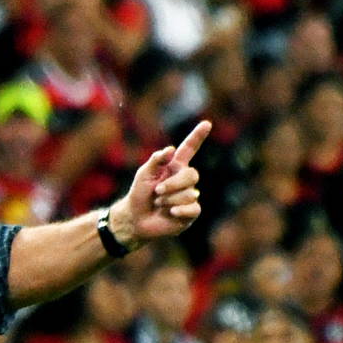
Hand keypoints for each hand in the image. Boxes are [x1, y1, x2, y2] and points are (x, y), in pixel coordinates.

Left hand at [113, 121, 210, 243]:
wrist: (136, 219)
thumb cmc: (139, 194)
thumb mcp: (144, 174)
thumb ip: (156, 160)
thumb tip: (170, 149)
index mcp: (175, 166)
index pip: (189, 148)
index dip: (198, 136)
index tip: (207, 123)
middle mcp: (185, 179)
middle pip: (192, 175)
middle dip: (172, 184)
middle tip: (157, 192)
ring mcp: (190, 195)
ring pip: (190, 194)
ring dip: (169, 200)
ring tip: (159, 204)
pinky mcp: (191, 212)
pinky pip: (193, 208)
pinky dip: (179, 210)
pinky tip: (171, 213)